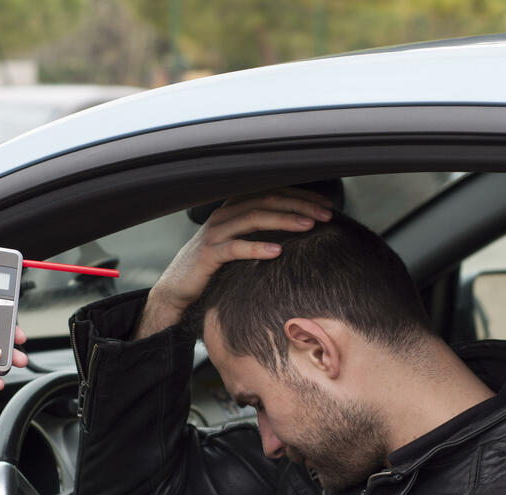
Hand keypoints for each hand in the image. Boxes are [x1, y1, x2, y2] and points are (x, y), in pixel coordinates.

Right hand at [135, 188, 333, 337]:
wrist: (178, 289)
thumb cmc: (214, 268)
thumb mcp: (240, 244)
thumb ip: (262, 233)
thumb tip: (299, 232)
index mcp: (234, 208)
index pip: (273, 192)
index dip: (302, 196)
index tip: (327, 205)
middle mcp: (224, 215)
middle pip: (267, 200)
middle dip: (300, 205)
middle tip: (326, 214)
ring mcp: (215, 233)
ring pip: (254, 218)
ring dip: (284, 220)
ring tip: (309, 226)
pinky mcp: (208, 255)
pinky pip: (235, 248)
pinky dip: (257, 247)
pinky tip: (277, 252)